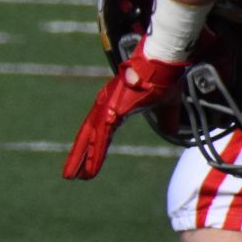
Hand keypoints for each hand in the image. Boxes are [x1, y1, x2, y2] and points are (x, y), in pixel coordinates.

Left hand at [63, 44, 187, 179]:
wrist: (163, 64)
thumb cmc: (164, 79)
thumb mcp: (166, 104)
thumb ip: (166, 118)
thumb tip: (171, 130)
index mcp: (114, 105)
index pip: (99, 130)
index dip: (92, 147)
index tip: (86, 163)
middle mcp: (104, 105)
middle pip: (87, 135)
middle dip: (78, 156)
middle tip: (70, 175)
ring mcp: (105, 107)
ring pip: (89, 138)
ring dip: (80, 158)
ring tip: (72, 177)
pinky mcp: (111, 110)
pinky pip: (100, 136)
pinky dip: (94, 152)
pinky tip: (89, 167)